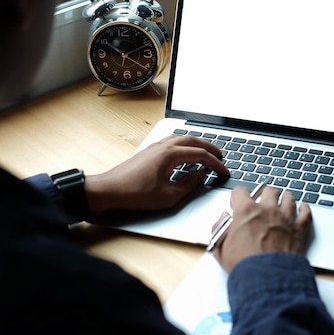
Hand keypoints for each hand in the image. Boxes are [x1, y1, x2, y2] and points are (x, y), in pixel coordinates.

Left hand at [84, 135, 228, 215]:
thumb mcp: (168, 195)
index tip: (224, 171)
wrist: (109, 190)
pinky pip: (172, 142)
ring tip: (205, 152)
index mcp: (170, 154)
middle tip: (220, 155)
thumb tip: (200, 175)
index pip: (200, 155)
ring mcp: (154, 147)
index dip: (215, 163)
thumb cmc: (135, 193)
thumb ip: (188, 184)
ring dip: (196, 144)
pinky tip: (184, 153)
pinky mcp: (148, 152)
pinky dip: (184, 145)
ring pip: (181, 138)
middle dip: (209, 147)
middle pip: (193, 140)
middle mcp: (163, 146)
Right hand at [211, 185, 311, 272]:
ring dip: (285, 198)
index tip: (238, 202)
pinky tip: (303, 207)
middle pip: (268, 191)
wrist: (266, 278)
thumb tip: (222, 219)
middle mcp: (267, 210)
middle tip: (263, 200)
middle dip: (264, 194)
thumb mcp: (220, 247)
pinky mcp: (299, 229)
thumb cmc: (245, 264)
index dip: (238, 196)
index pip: (241, 191)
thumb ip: (219, 228)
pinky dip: (305, 209)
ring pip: (288, 198)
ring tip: (284, 199)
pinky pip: (305, 213)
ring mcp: (285, 218)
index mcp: (246, 211)